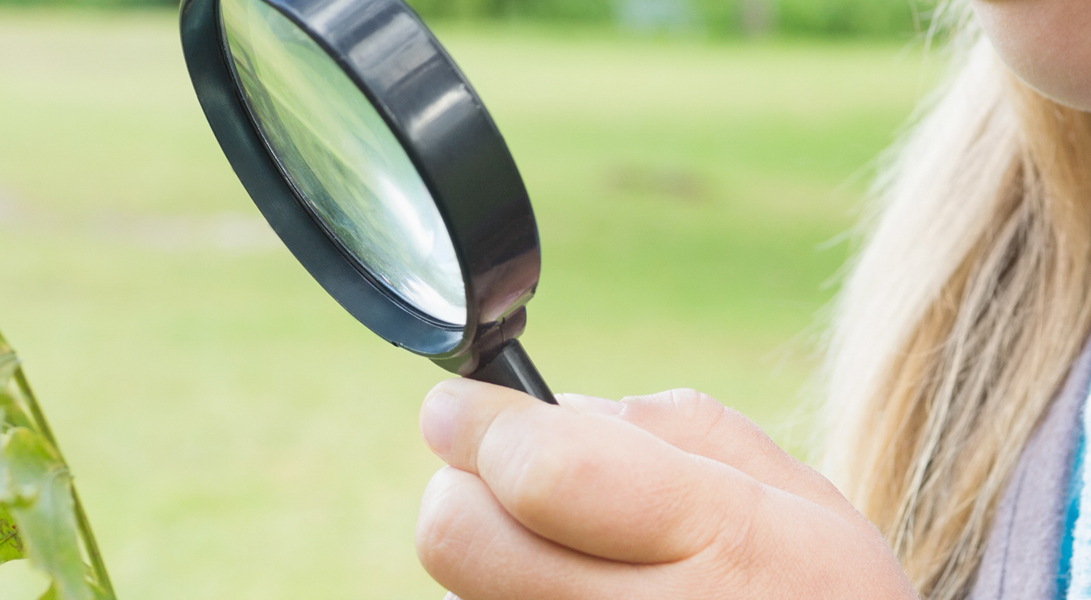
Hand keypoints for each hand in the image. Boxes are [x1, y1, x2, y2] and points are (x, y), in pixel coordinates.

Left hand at [414, 379, 913, 598]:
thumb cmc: (817, 591)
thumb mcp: (791, 493)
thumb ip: (663, 428)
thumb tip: (544, 408)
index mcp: (721, 537)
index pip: (541, 472)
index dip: (478, 425)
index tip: (457, 407)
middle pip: (461, 539)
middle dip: (462, 489)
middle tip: (495, 476)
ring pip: (460, 591)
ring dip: (487, 555)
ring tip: (563, 554)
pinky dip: (505, 598)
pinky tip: (569, 592)